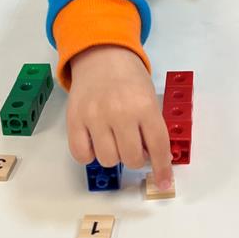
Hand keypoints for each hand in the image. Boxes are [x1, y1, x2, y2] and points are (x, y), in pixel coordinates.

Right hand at [67, 45, 172, 189]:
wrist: (102, 55)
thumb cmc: (130, 79)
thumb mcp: (149, 97)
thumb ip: (153, 126)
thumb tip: (156, 159)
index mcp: (145, 106)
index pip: (158, 146)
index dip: (163, 168)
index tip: (164, 182)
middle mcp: (120, 112)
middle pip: (131, 158)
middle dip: (136, 158)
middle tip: (134, 145)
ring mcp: (95, 116)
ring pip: (107, 159)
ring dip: (113, 155)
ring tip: (114, 139)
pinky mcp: (74, 119)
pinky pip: (81, 154)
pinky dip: (89, 154)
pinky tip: (96, 141)